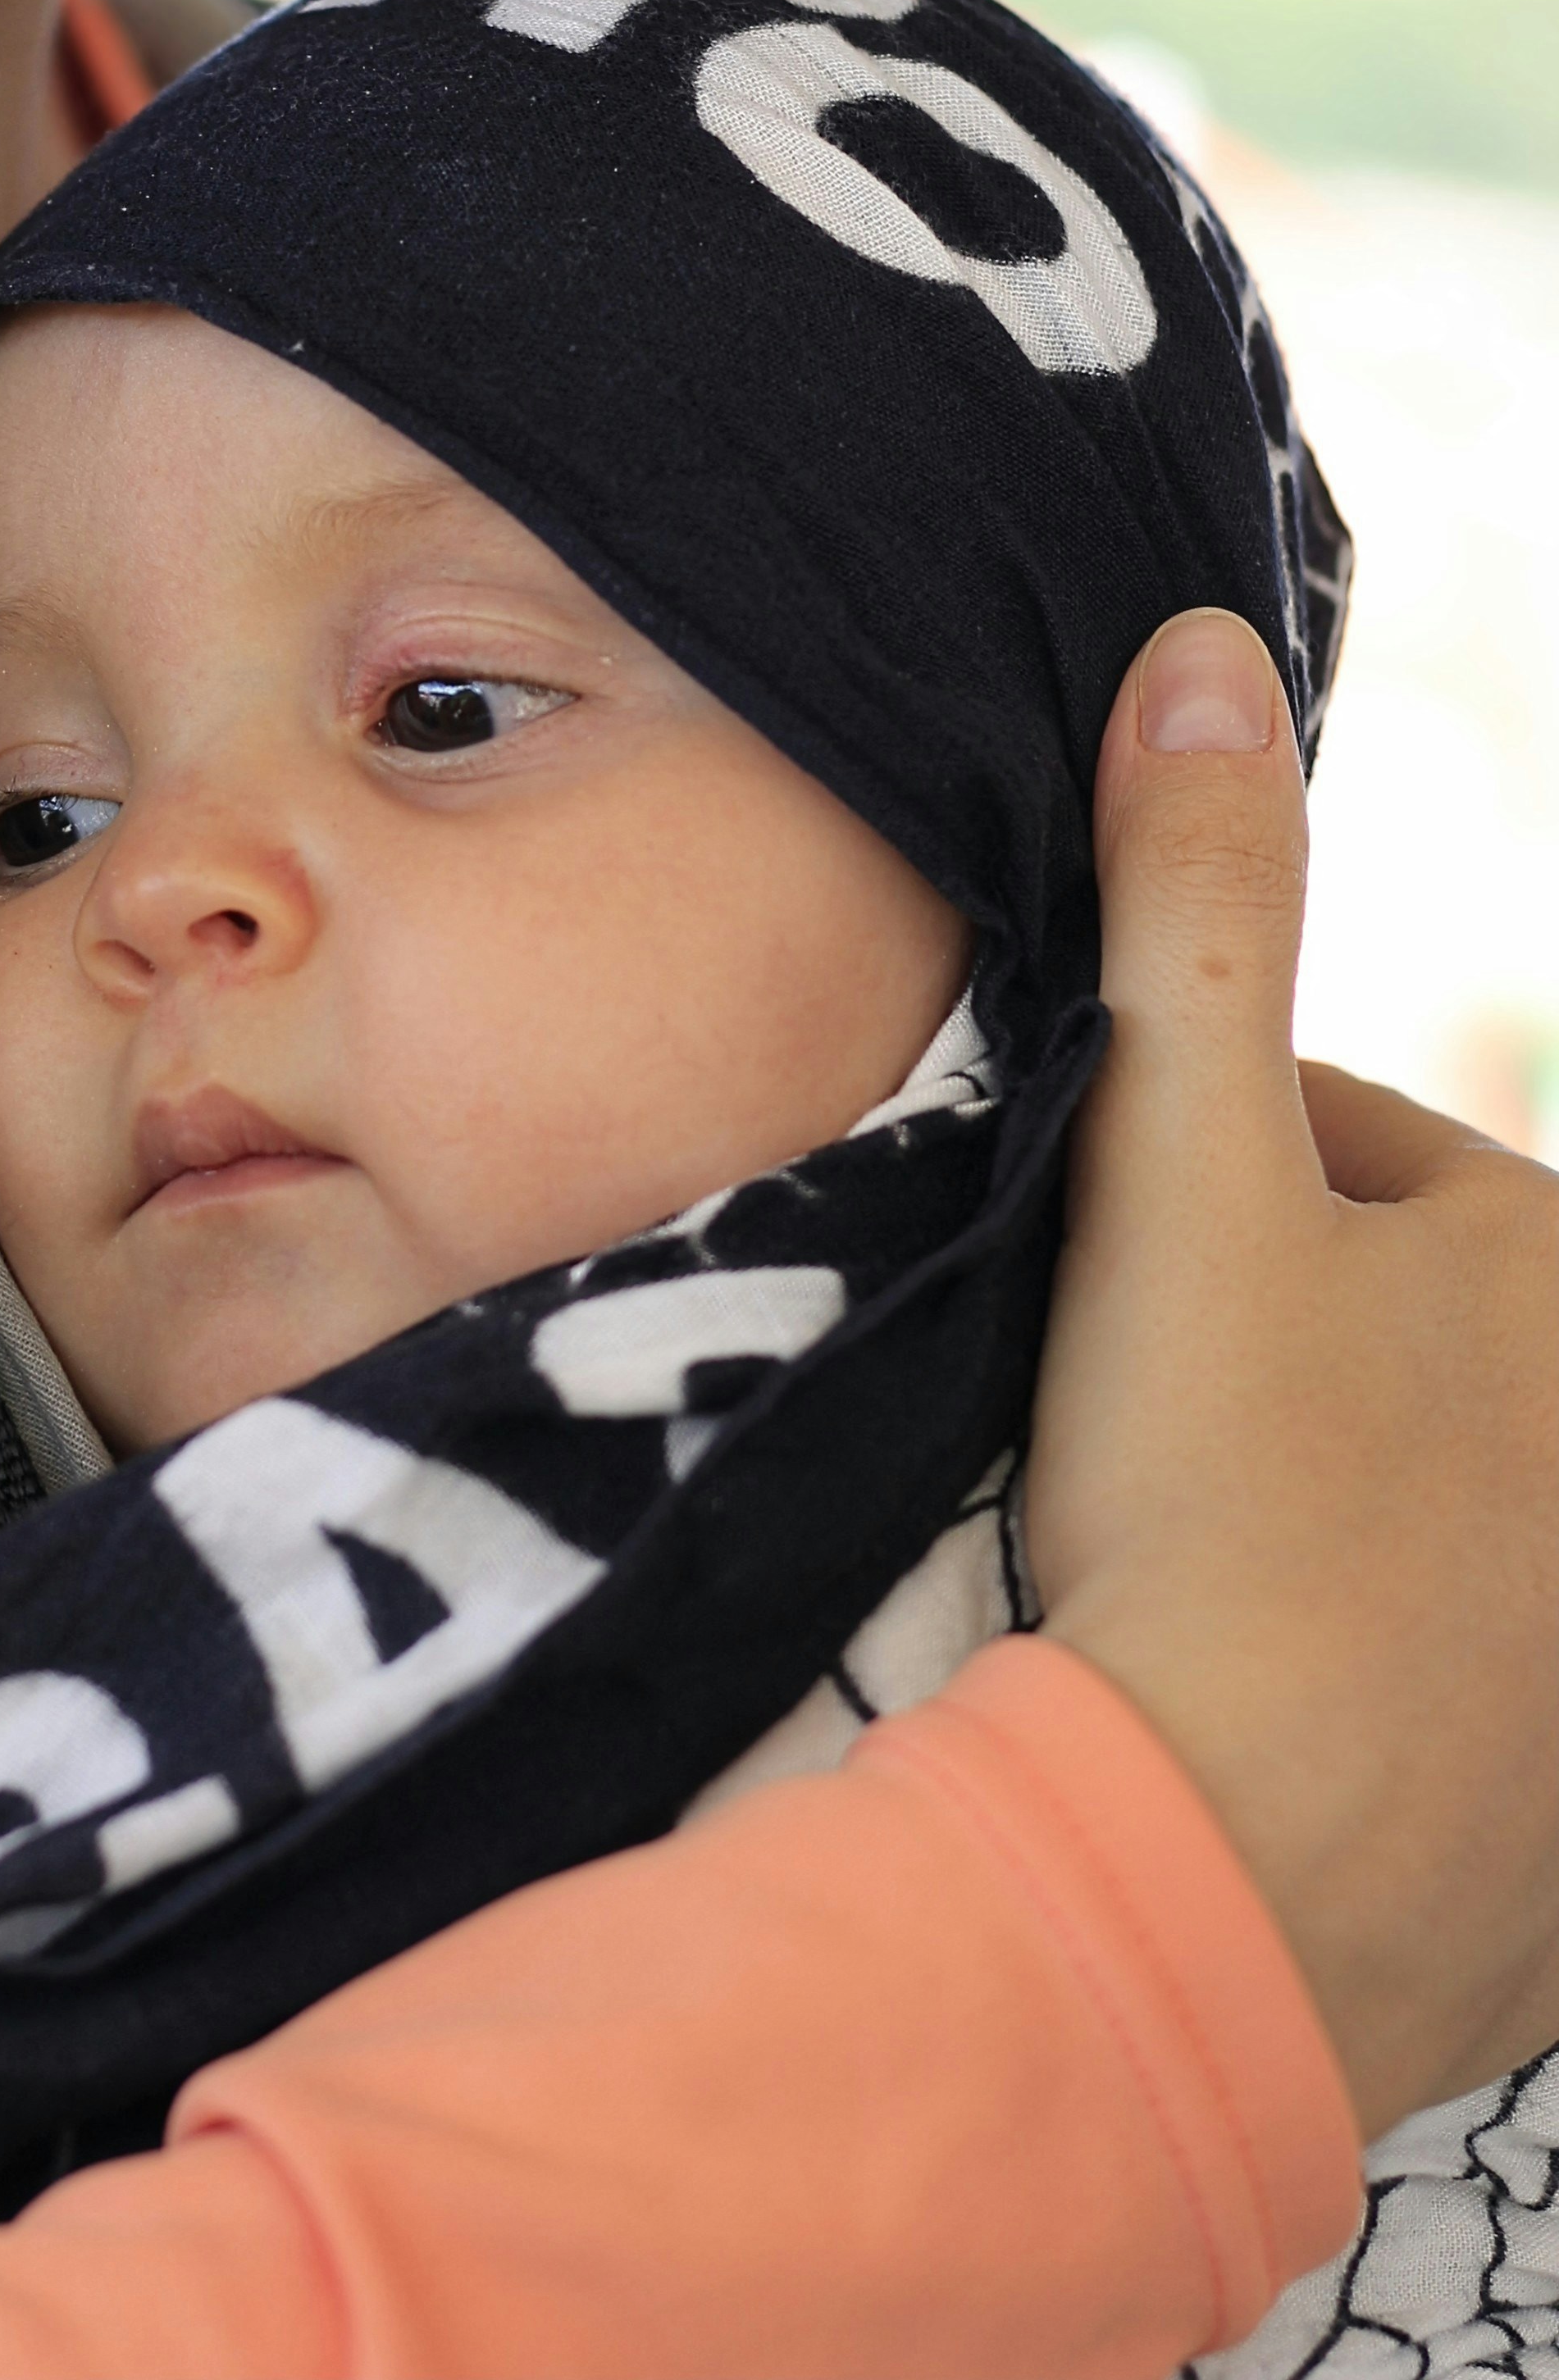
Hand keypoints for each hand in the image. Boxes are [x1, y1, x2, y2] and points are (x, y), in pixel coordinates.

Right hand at [1028, 606, 1558, 2138]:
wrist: (1224, 1897)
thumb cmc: (1218, 1505)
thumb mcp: (1175, 1170)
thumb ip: (1194, 908)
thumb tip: (1203, 642)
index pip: (1352, 1160)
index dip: (1190, 1194)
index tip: (1093, 1291)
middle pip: (1387, 1328)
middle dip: (1265, 1350)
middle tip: (1121, 1435)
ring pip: (1409, 1490)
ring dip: (1305, 1503)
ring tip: (1168, 1565)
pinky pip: (1446, 1672)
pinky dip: (1354, 1662)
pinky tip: (1245, 1691)